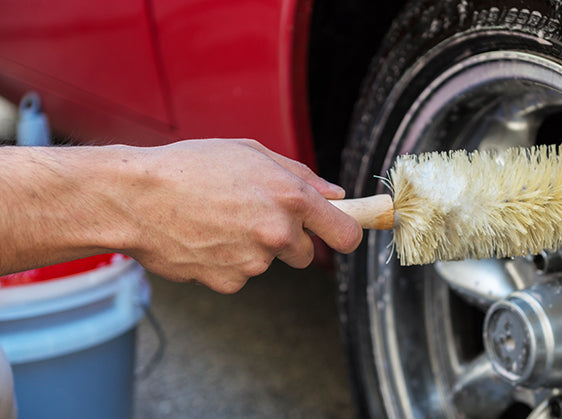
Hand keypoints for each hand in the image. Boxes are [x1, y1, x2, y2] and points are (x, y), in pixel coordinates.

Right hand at [116, 139, 361, 292]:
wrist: (135, 198)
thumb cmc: (190, 167)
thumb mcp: (251, 153)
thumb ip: (302, 176)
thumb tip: (336, 195)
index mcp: (291, 198)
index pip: (346, 233)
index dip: (348, 235)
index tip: (341, 234)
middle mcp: (278, 233)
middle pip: (306, 254)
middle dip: (289, 241)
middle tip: (253, 217)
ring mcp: (254, 262)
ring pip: (268, 262)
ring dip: (252, 247)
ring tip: (217, 220)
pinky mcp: (229, 282)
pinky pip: (239, 276)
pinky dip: (226, 262)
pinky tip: (204, 239)